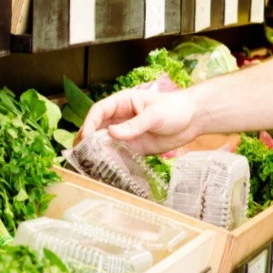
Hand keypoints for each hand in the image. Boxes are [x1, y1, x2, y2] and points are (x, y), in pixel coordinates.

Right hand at [77, 88, 198, 155]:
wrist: (194, 119)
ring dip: (96, 152)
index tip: (85, 137)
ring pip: (105, 142)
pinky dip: (110, 161)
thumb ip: (134, 125)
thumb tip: (111, 133)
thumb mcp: (154, 115)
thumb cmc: (175, 108)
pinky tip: (104, 169)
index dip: (89, 123)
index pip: (99, 111)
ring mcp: (127, 133)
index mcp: (123, 103)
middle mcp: (121, 118)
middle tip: (78, 154)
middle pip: (97, 128)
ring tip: (86, 164)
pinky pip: (118, 154)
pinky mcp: (135, 147)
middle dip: (87, 139)